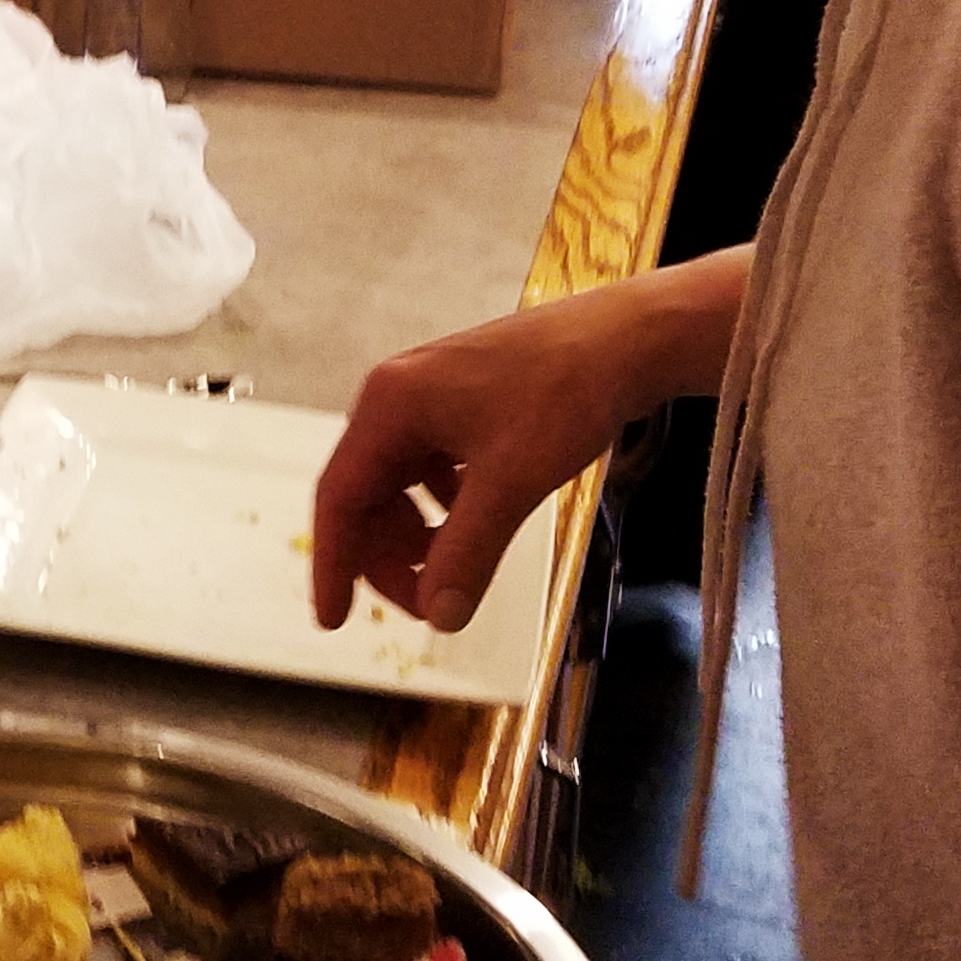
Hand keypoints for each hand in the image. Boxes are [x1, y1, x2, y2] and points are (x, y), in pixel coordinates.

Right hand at [311, 284, 691, 632]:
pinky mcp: (459, 401)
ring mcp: (427, 396)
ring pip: (399, 484)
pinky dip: (443, 507)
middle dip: (389, 556)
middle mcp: (395, 397)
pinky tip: (477, 522)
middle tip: (428, 601)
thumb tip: (439, 616)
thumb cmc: (564, 395)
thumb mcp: (511, 484)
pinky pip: (429, 467)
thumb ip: (467, 553)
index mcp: (390, 407)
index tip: (335, 621)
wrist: (626, 339)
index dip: (334, 564)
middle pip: (366, 494)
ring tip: (456, 566)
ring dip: (418, 534)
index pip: (339, 498)